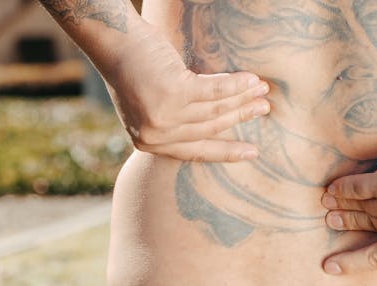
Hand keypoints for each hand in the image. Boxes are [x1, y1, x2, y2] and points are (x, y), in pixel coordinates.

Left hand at [102, 25, 270, 161]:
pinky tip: (251, 79)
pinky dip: (237, 85)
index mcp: (149, 143)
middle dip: (241, 117)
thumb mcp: (150, 106)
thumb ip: (174, 123)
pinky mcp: (174, 93)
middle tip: (263, 108)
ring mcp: (164, 115)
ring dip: (244, 100)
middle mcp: (156, 135)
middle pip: (210, 128)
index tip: (252, 152)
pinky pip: (215, 91)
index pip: (196, 152)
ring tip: (262, 91)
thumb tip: (216, 127)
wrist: (113, 42)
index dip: (227, 152)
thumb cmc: (133, 70)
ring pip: (216, 110)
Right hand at [321, 130, 376, 275]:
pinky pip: (356, 187)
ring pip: (359, 207)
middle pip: (369, 226)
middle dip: (347, 223)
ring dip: (340, 206)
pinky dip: (342, 188)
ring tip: (326, 204)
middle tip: (330, 221)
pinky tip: (332, 188)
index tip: (330, 266)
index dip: (351, 263)